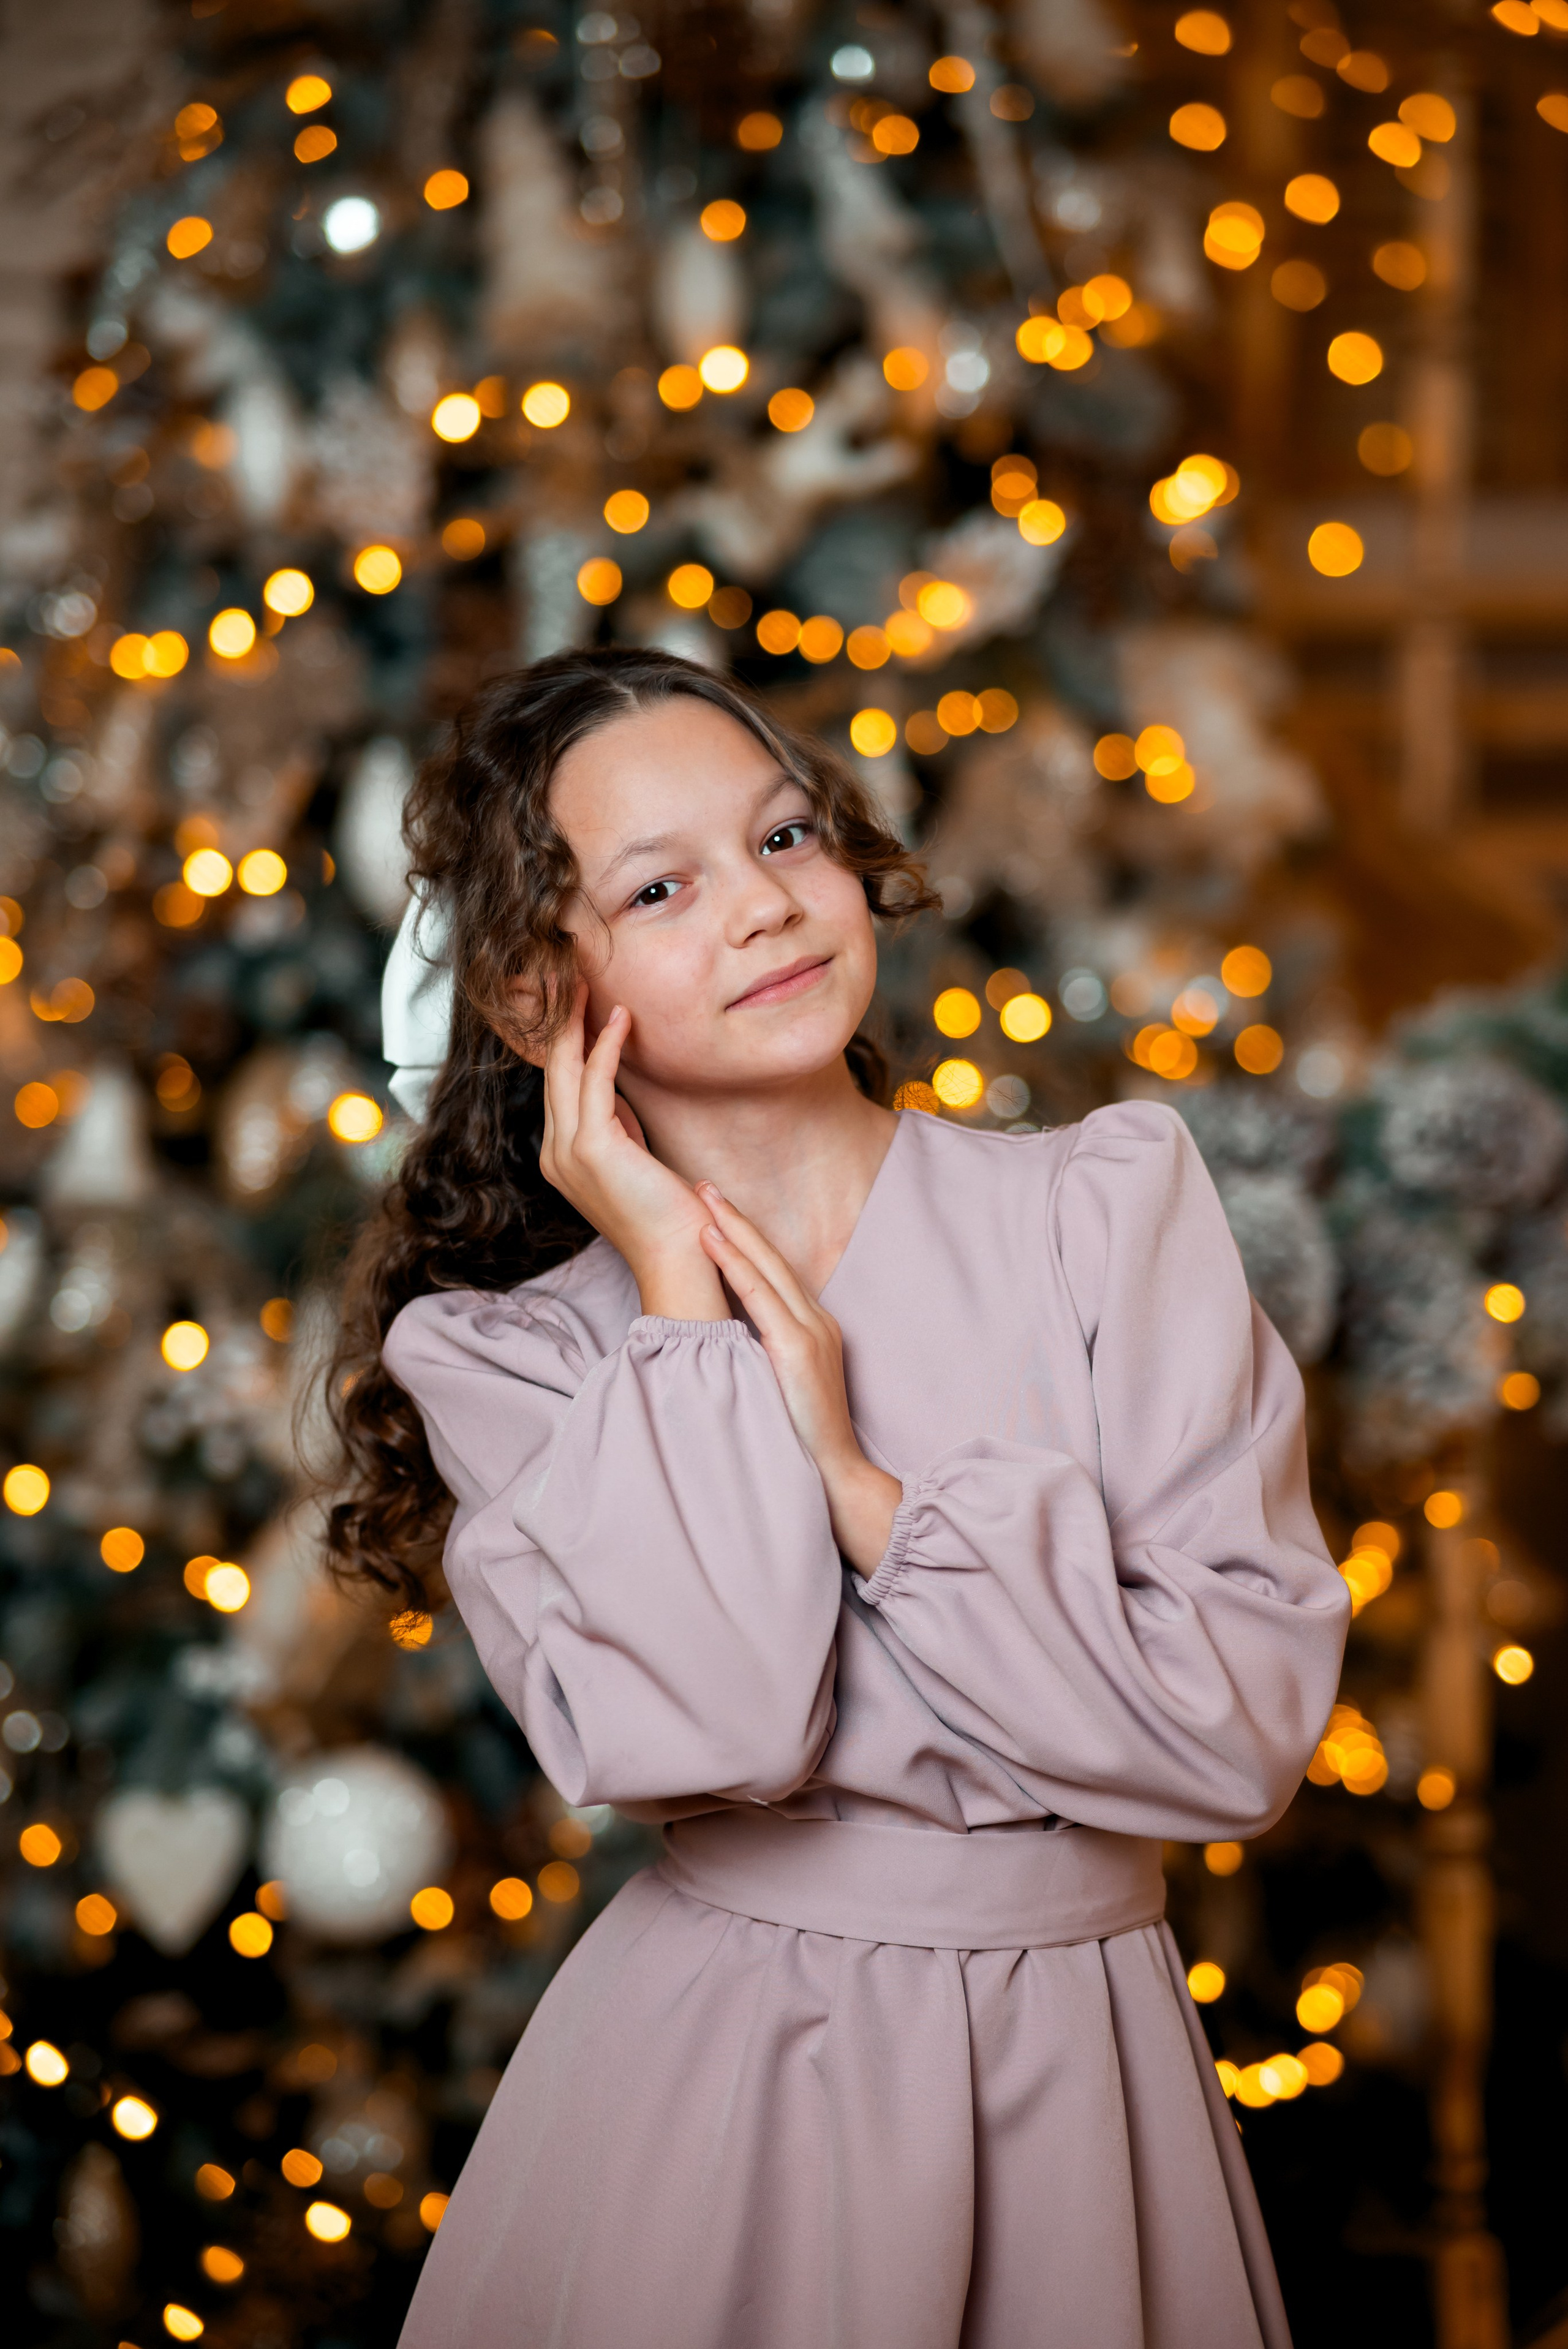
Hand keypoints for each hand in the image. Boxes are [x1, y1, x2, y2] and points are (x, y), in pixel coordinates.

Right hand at [540, 983, 727, 1320]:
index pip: (557, 1086)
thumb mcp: (634, 1159)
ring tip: (582, 982)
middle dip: (556, 1022)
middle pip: (551, 1071)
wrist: (677, 1259)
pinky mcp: (594, 1149)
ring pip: (565, 1071)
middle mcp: (556, 1154)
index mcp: (561, 1158)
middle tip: (564, 975)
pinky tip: (620, 1017)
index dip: (562, 1041)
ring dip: (574, 1022)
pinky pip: (596, 1083)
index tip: (571, 1001)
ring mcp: (568, 1153)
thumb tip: (616, 1086)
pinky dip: (606, 1046)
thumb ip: (618, 1125)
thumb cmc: (667, 1213)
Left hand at [696, 1185, 900, 1577]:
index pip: (774, 1271)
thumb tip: (725, 1338)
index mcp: (812, 1328)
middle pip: (771, 1257)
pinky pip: (759, 1296)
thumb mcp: (783, 1384)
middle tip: (702, 1184)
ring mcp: (810, 1333)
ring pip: (765, 1267)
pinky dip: (734, 1264)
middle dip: (736, 1218)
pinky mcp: (797, 1350)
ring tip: (701, 1198)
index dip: (745, 1236)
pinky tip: (712, 1240)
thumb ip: (764, 1354)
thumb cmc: (802, 1437)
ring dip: (731, 1228)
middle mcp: (816, 1321)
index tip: (716, 1209)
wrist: (835, 1474)